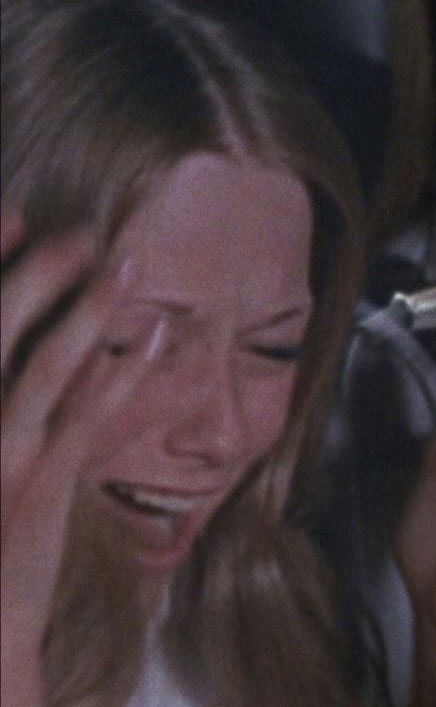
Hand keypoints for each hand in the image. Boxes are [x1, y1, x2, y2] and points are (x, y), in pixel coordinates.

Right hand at [0, 213, 147, 706]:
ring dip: (86, 312)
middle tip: (73, 228)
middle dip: (33, 274)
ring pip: (40, 369)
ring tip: (122, 264)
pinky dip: (119, 376)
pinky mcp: (41, 491)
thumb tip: (67, 344)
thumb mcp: (1, 462)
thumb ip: (18, 400)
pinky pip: (82, 420)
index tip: (12, 215)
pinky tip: (150, 343)